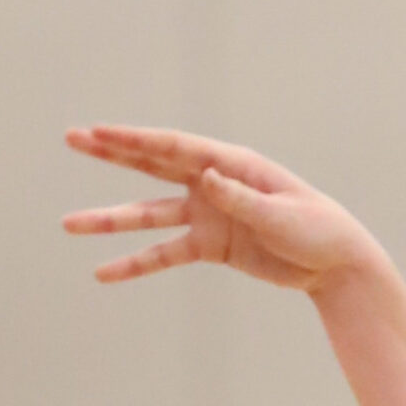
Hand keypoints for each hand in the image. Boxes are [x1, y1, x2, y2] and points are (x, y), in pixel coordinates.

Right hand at [64, 126, 374, 294]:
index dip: (132, 140)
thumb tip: (208, 176)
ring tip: (69, 224)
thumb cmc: (318, 230)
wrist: (336, 265)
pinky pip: (164, 253)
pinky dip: (136, 262)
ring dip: (110, 219)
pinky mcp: (210, 245)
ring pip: (148, 213)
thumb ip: (242, 198)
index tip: (96, 132)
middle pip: (152, 165)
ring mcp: (208, 213)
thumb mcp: (282, 215)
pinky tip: (104, 272)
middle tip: (73, 138)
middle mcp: (213, 182)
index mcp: (233, 164)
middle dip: (112, 152)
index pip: (173, 148)